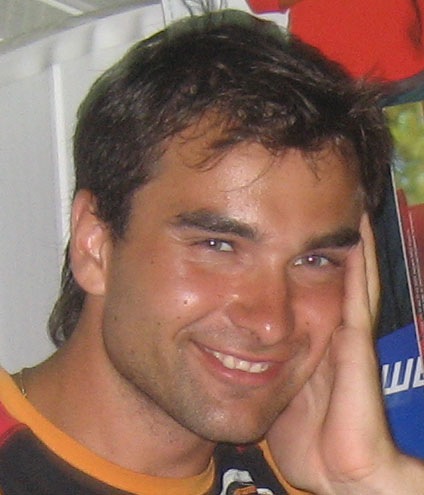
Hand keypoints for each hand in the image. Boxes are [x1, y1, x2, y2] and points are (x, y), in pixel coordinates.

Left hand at [266, 214, 423, 493]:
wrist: (335, 469)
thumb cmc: (298, 433)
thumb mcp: (266, 388)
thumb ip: (249, 362)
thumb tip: (220, 343)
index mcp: (305, 332)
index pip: (301, 281)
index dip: (296, 252)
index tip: (282, 220)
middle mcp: (325, 323)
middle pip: (326, 269)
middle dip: (322, 235)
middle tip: (320, 198)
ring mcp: (343, 331)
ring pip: (346, 272)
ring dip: (344, 238)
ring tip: (343, 200)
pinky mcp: (356, 342)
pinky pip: (356, 292)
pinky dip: (358, 262)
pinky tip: (353, 233)